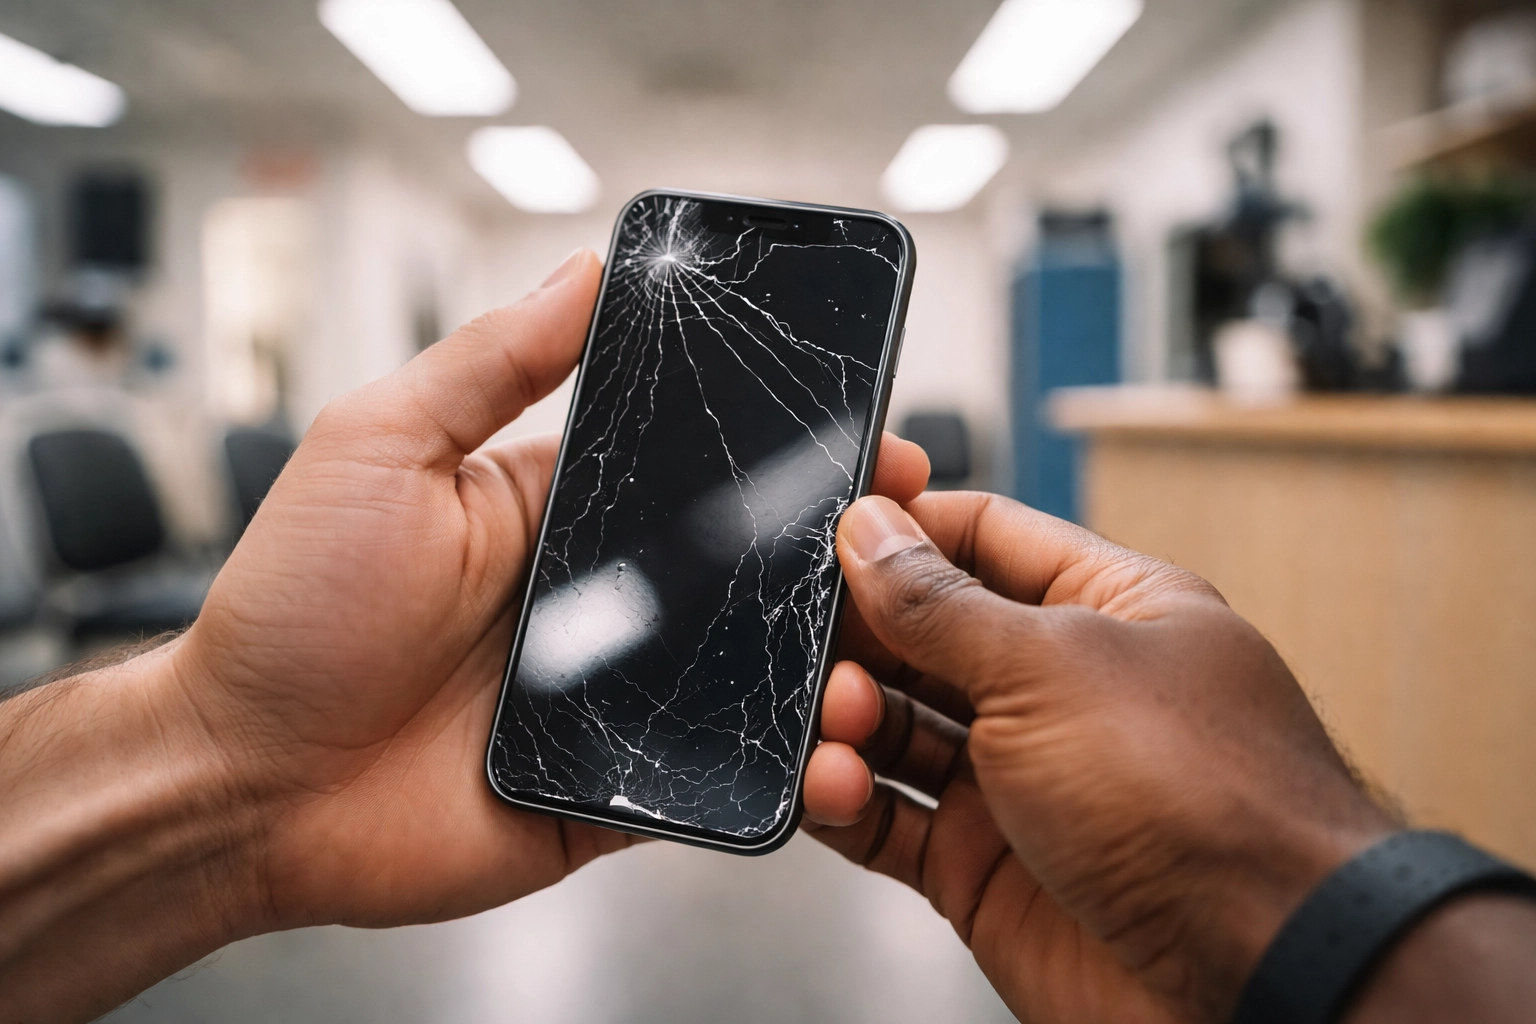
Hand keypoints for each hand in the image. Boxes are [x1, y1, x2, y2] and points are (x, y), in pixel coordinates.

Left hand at [0, 247, 931, 1021]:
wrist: (245, 785)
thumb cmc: (295, 611)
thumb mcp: (379, 449)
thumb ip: (489, 364)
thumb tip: (585, 268)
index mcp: (560, 512)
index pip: (695, 468)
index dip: (780, 449)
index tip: (860, 428)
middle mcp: (601, 603)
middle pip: (743, 568)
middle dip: (834, 548)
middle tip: (908, 525)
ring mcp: (616, 699)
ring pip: (750, 672)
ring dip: (819, 656)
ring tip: (890, 634)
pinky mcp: (620, 790)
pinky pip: (718, 775)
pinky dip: (775, 765)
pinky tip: (827, 740)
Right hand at [800, 492, 1395, 1022]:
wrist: (1256, 983)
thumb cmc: (1206, 805)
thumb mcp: (1052, 669)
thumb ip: (943, 603)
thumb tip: (872, 530)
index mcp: (1106, 612)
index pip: (985, 538)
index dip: (909, 525)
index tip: (836, 525)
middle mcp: (1062, 693)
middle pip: (928, 635)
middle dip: (864, 634)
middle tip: (813, 639)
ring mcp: (1022, 784)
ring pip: (898, 731)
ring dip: (849, 719)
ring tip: (834, 721)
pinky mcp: (985, 870)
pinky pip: (889, 821)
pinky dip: (846, 800)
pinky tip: (831, 784)